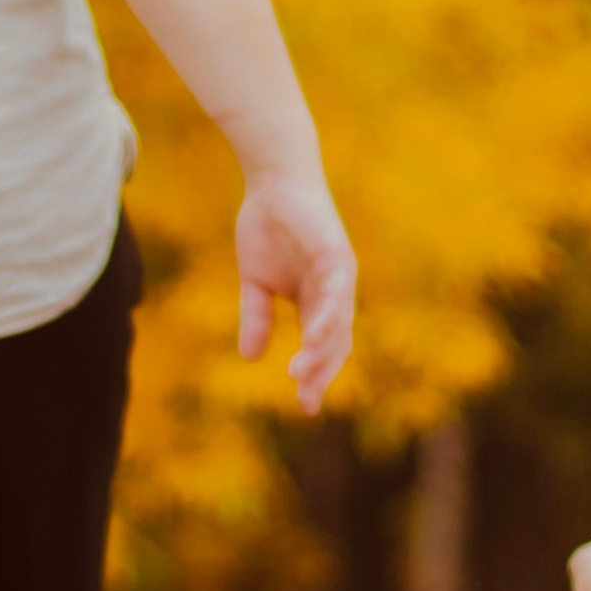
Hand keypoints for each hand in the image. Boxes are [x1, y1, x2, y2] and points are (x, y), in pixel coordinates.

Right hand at [234, 168, 356, 415]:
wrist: (272, 182)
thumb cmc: (267, 226)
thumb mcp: (255, 282)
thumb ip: (257, 317)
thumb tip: (251, 358)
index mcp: (318, 299)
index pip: (322, 347)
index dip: (315, 376)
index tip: (304, 408)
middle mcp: (335, 291)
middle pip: (337, 343)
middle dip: (322, 374)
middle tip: (307, 401)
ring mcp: (339, 274)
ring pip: (338, 323)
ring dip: (322, 351)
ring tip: (302, 375)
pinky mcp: (336, 254)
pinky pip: (336, 292)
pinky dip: (327, 316)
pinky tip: (315, 336)